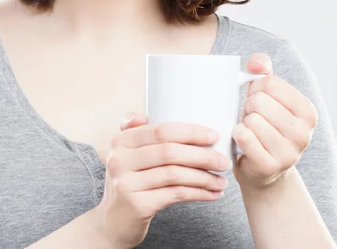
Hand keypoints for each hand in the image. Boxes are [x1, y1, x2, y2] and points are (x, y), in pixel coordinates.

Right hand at [91, 112, 230, 248]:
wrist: (113, 221)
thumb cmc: (129, 181)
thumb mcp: (126, 153)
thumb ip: (135, 131)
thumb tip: (144, 114)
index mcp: (120, 140)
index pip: (160, 130)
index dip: (190, 132)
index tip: (213, 136)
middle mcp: (119, 160)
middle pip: (169, 152)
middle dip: (202, 155)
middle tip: (224, 161)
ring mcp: (127, 183)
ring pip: (175, 175)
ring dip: (204, 177)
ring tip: (222, 180)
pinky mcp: (137, 205)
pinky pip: (175, 195)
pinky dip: (198, 193)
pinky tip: (211, 193)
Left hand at [232, 53, 318, 190]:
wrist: (262, 168)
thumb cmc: (263, 123)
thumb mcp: (266, 93)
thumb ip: (263, 69)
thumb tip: (255, 65)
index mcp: (307, 111)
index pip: (270, 82)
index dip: (255, 88)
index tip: (259, 101)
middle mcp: (304, 133)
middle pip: (259, 101)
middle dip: (249, 107)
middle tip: (253, 119)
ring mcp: (289, 153)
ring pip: (251, 119)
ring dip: (243, 123)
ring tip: (250, 131)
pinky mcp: (270, 166)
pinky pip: (244, 137)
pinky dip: (237, 135)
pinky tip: (244, 142)